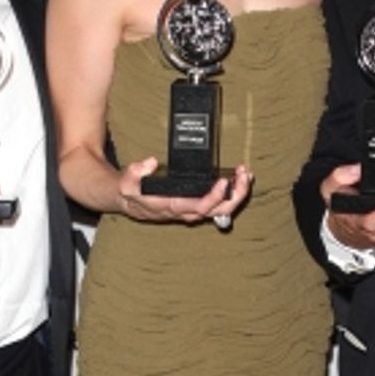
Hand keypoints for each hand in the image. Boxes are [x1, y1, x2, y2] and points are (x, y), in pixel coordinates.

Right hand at [117, 159, 253, 224]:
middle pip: (218, 211)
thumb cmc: (132, 191)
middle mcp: (186, 212)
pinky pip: (219, 204)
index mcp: (172, 207)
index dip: (213, 196)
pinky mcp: (197, 206)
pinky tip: (240, 180)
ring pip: (222, 209)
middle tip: (244, 177)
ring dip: (237, 194)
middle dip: (234, 196)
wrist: (130, 201)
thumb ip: (136, 172)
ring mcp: (193, 211)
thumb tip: (150, 163)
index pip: (198, 206)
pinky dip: (232, 193)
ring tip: (246, 176)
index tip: (223, 181)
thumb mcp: (128, 181)